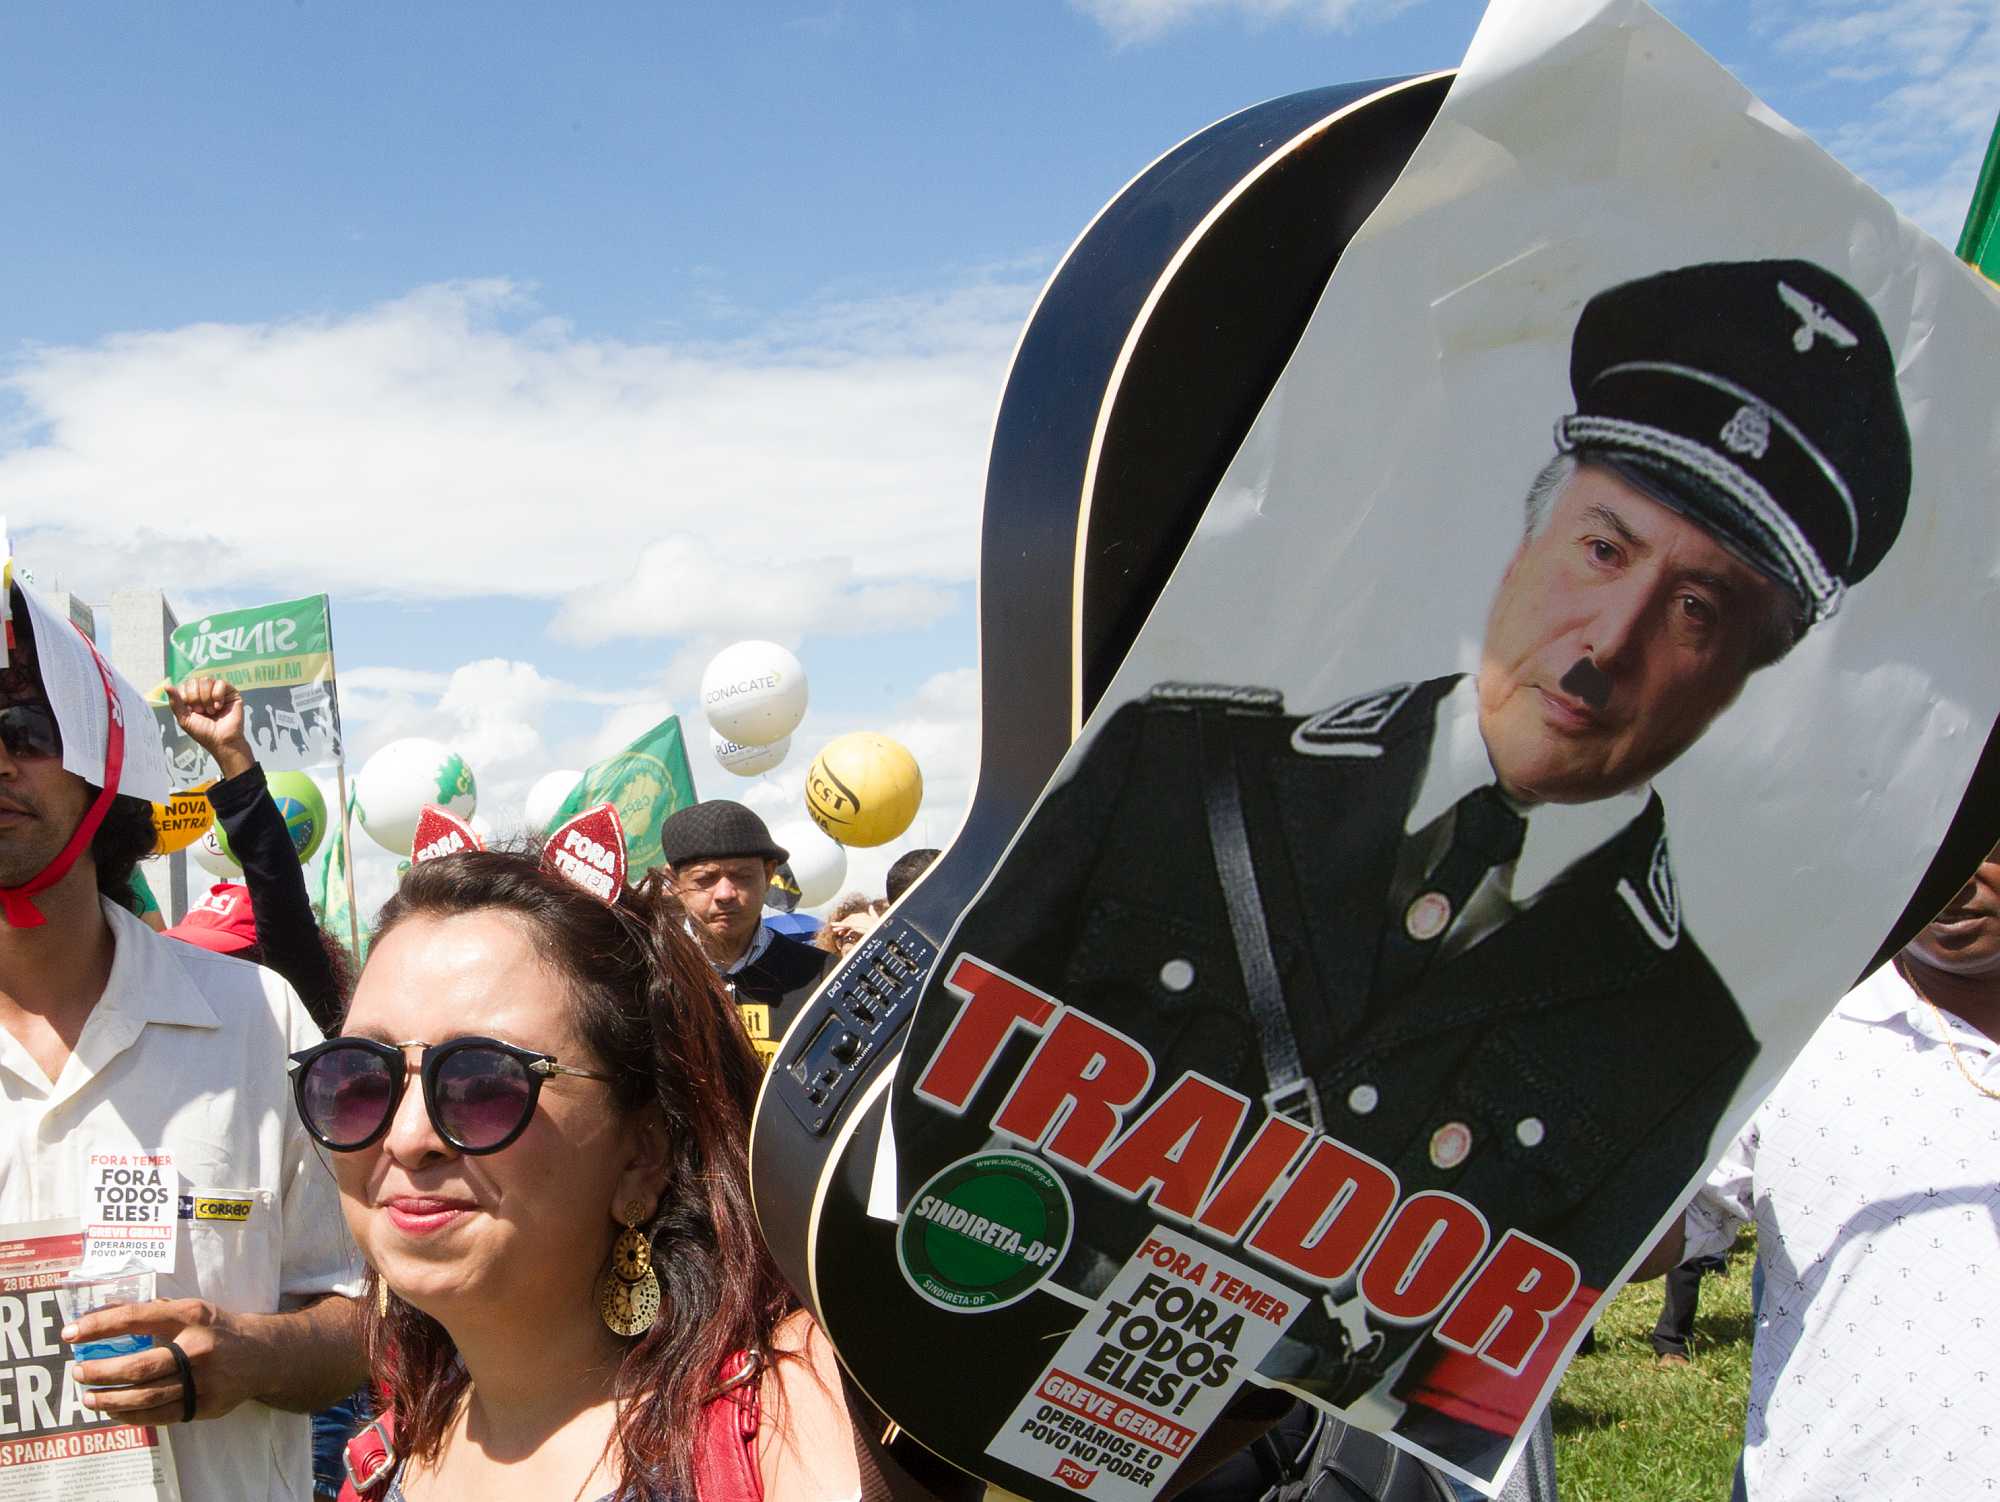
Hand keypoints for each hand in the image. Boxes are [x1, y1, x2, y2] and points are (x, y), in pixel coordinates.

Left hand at [64, 1298, 255, 1426]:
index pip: (137, 1318)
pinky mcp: (206, 1405)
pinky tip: (114, 1411)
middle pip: (139, 1366)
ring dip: (110, 1399)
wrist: (263, 1354)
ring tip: (88, 1398)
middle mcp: (198, 1347)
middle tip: (79, 1372)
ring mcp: (204, 1380)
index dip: (100, 1326)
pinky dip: (130, 1416)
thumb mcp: (190, 1310)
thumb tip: (102, 1310)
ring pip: (146, 1397)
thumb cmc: (216, 1328)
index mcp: (192, 1316)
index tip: (71, 1333)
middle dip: (101, 1372)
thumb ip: (150, 1311)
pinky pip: (159, 1416)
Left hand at [166, 676, 254, 778]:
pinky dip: (218, 695)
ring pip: (206, 680)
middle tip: (202, 711)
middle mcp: (205, 693)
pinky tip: (219, 707)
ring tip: (211, 711)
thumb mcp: (184, 719)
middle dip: (195, 698)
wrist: (222, 741)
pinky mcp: (231, 693)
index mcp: (193, 698)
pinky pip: (221, 683)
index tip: (192, 711)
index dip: (186, 696)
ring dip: (206, 698)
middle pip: (194, 681)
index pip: (184, 685)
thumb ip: (175, 702)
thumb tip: (166, 685)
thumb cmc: (204, 733)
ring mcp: (218, 692)